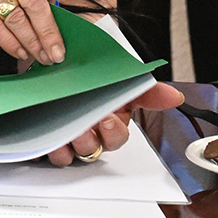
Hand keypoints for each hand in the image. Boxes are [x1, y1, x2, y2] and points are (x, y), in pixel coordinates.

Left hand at [45, 85, 183, 166]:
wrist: (56, 63)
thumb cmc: (90, 78)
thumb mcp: (119, 79)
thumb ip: (146, 90)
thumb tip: (175, 96)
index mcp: (108, 125)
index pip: (116, 138)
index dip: (113, 132)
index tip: (109, 119)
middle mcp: (87, 135)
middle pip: (92, 148)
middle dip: (89, 139)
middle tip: (84, 125)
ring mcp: (64, 137)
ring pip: (68, 155)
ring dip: (67, 146)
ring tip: (64, 131)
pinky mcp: (42, 135)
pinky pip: (43, 151)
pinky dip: (45, 147)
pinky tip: (44, 138)